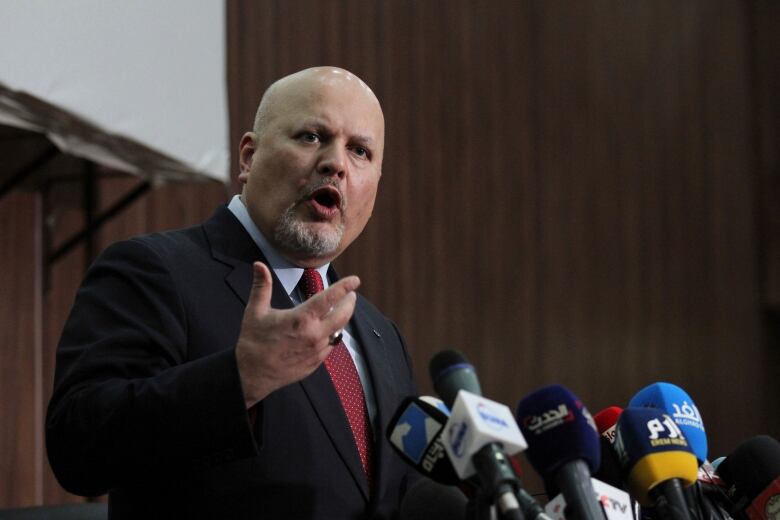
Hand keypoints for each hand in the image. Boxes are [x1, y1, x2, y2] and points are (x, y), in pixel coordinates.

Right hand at [235, 261, 359, 406]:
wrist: (252, 374)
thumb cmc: (253, 341)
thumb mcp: (255, 311)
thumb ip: (261, 286)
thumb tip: (258, 264)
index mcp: (302, 319)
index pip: (330, 298)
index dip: (344, 287)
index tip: (355, 280)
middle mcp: (314, 335)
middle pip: (343, 315)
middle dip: (350, 302)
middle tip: (351, 294)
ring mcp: (317, 350)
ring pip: (338, 331)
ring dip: (341, 319)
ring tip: (341, 310)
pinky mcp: (316, 363)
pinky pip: (330, 345)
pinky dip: (332, 335)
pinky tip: (328, 330)